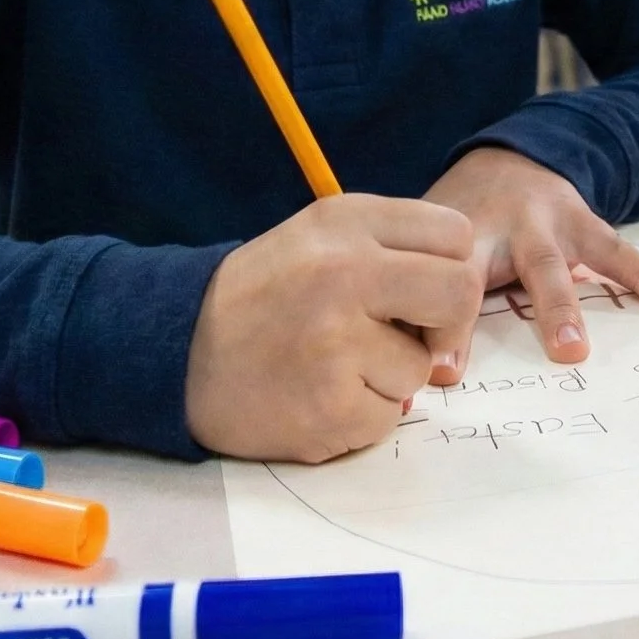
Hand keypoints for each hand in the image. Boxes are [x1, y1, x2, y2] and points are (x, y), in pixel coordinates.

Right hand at [184, 194, 478, 462]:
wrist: (179, 352)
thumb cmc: (265, 293)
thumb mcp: (320, 237)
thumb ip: (392, 249)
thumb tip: (458, 303)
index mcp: (345, 222)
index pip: (455, 234)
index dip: (450, 266)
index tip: (423, 290)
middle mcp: (343, 274)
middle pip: (458, 293)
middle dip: (447, 324)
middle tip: (410, 336)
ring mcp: (336, 344)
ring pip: (421, 367)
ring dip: (390, 376)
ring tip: (335, 364)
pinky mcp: (330, 408)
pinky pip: (389, 416)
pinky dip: (362, 414)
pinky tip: (319, 394)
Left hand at [421, 147, 638, 383]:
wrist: (509, 159)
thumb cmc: (462, 222)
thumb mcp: (431, 248)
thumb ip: (414, 299)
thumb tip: (390, 375)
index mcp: (446, 243)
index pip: (430, 288)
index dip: (431, 330)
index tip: (431, 375)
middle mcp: (489, 229)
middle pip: (474, 273)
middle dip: (466, 319)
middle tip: (457, 366)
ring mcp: (539, 222)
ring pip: (547, 265)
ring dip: (559, 308)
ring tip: (572, 350)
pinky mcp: (582, 221)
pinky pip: (614, 252)